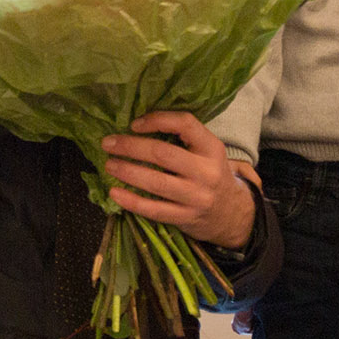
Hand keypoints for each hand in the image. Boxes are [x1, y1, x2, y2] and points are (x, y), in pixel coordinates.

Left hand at [103, 113, 254, 249]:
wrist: (230, 213)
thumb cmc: (209, 174)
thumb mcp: (207, 152)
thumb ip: (184, 139)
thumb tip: (137, 126)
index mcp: (212, 148)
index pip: (185, 124)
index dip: (157, 120)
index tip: (134, 124)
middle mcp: (207, 172)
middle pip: (163, 154)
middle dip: (131, 147)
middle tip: (108, 144)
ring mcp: (197, 197)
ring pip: (156, 182)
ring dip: (127, 172)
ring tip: (109, 165)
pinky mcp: (186, 218)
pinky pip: (154, 210)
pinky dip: (132, 201)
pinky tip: (115, 193)